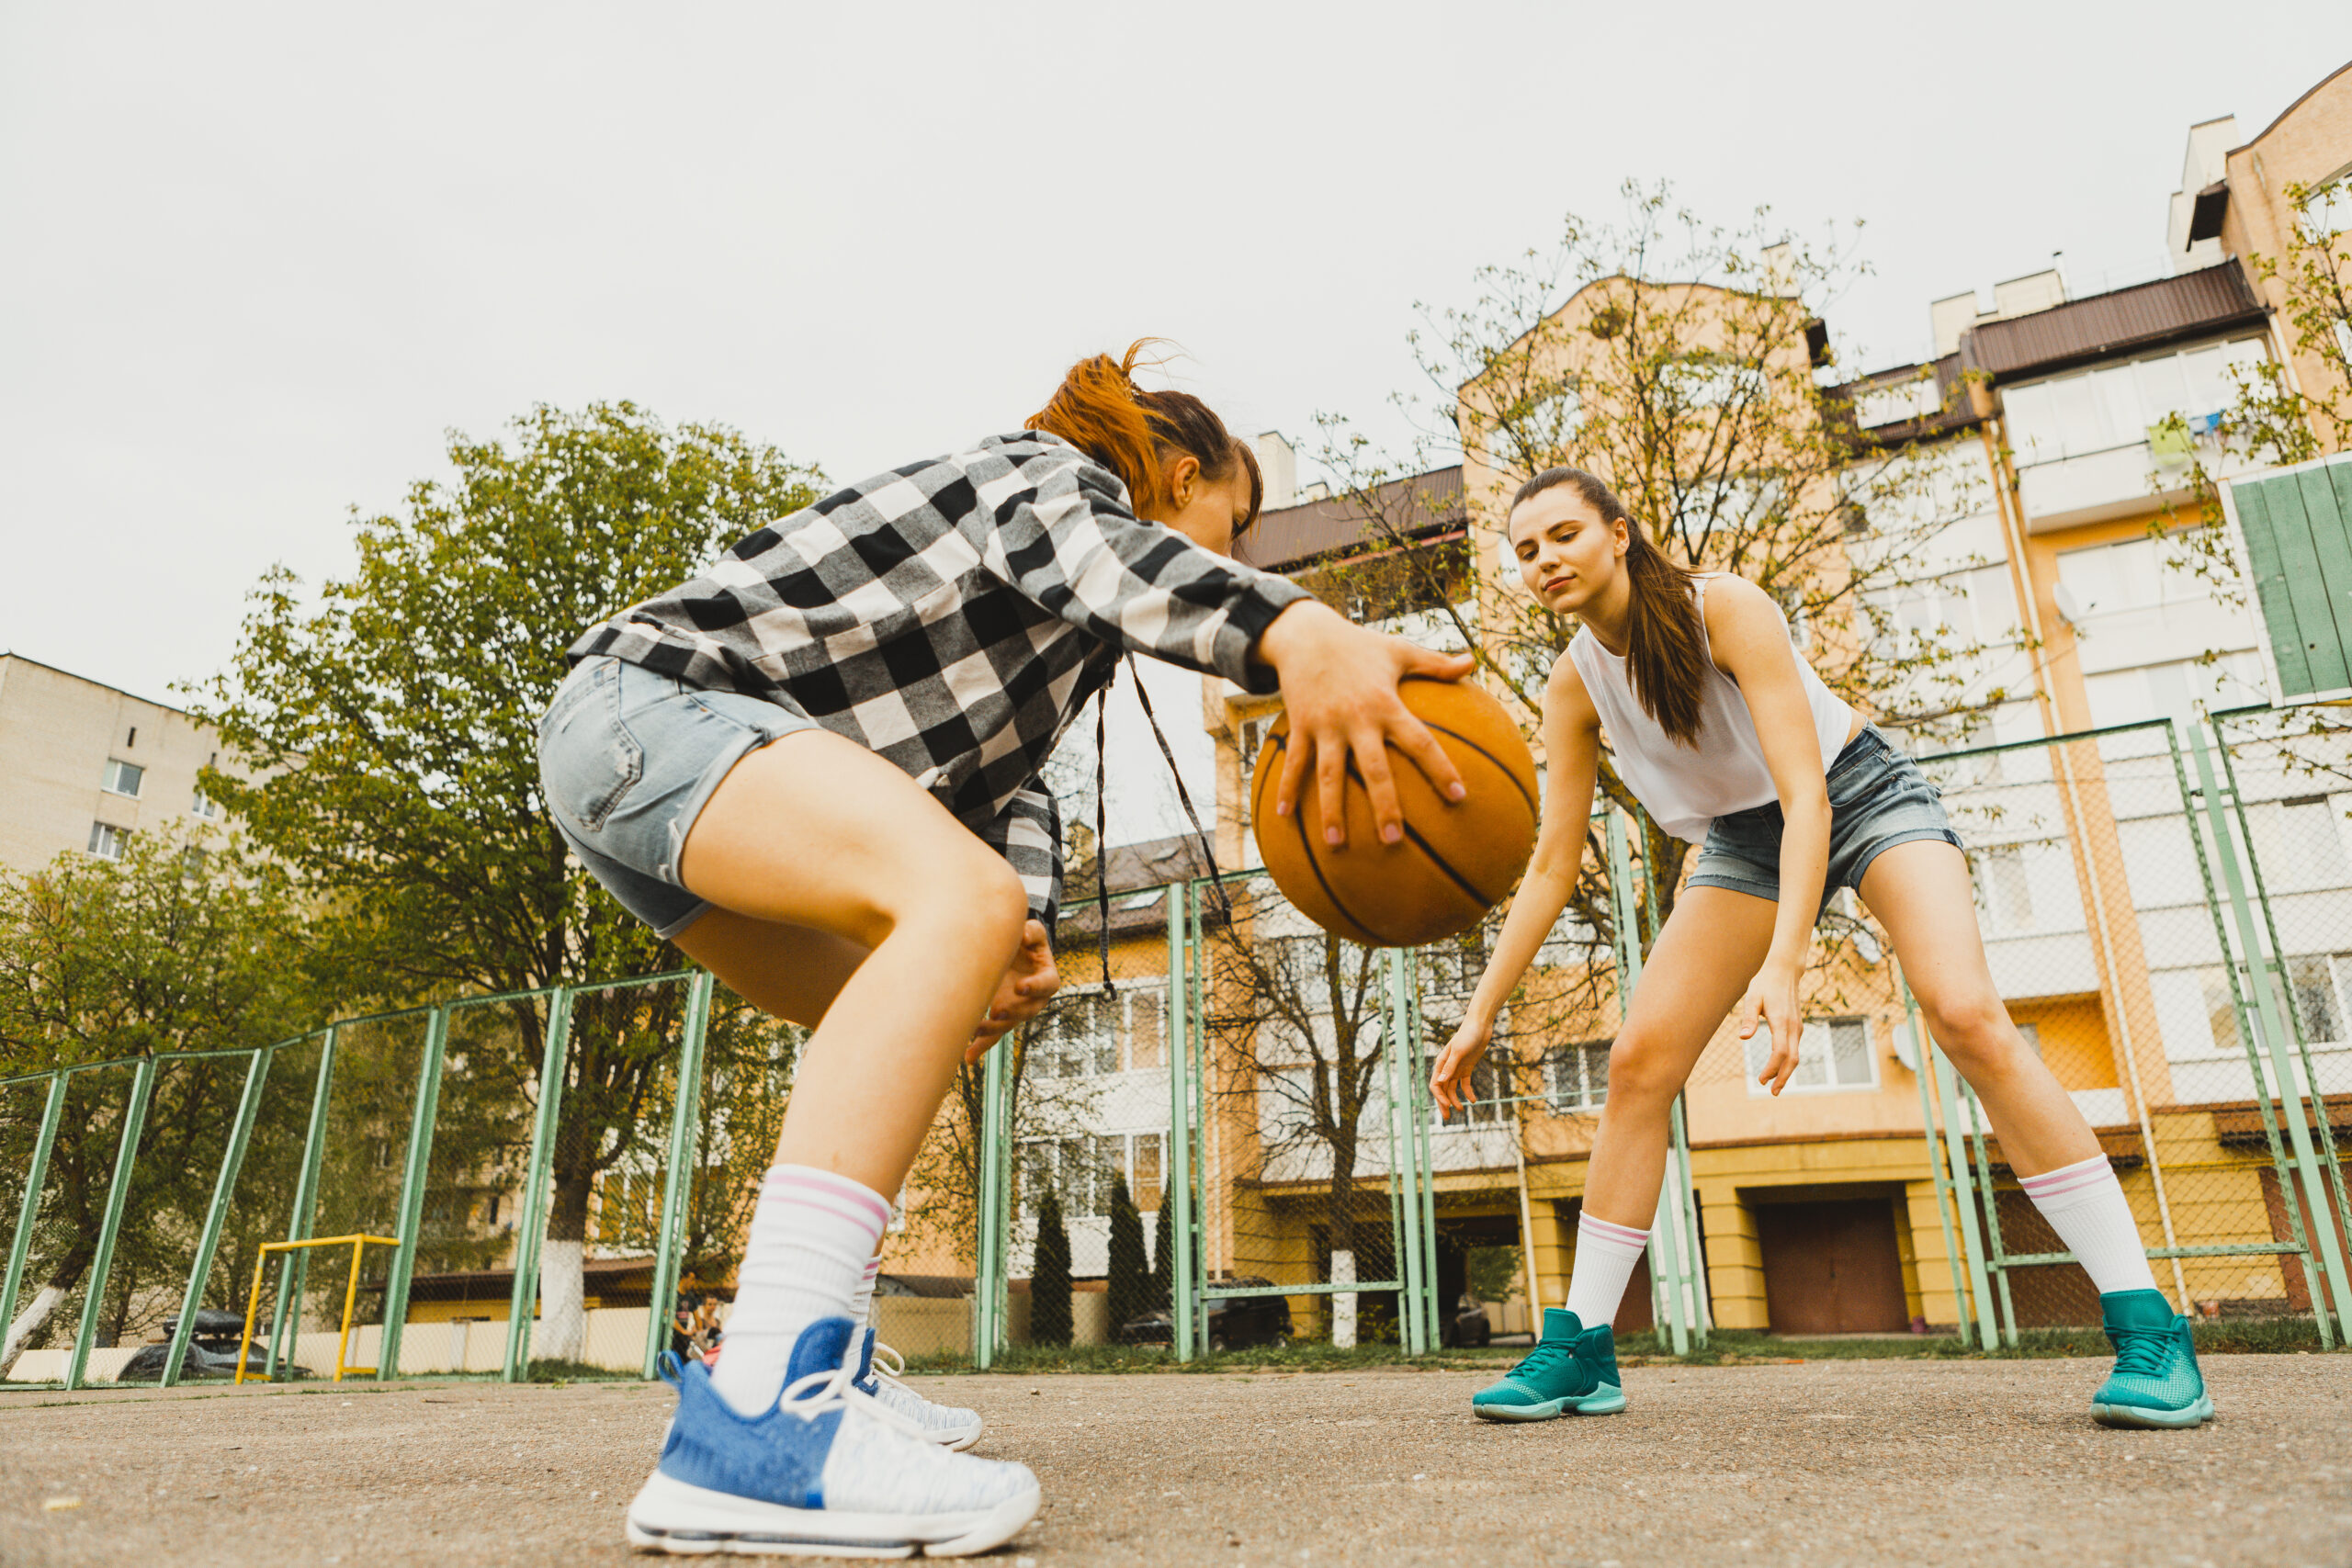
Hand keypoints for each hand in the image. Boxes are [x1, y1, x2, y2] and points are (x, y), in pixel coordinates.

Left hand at [966, 919, 1058, 1061]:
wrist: (1014, 955)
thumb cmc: (1025, 942)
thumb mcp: (1032, 933)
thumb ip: (1031, 932)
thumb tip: (1024, 934)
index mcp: (1046, 977)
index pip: (1047, 984)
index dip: (1035, 986)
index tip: (1020, 986)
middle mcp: (1033, 999)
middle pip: (1027, 1010)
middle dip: (1012, 1012)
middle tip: (997, 1011)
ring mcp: (1016, 1010)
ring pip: (1008, 1025)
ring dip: (993, 1031)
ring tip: (975, 1031)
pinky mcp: (1000, 1017)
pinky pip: (992, 1035)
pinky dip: (980, 1046)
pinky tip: (968, 1057)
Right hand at [1256, 602, 1473, 847]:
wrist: (1306, 633)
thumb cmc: (1359, 645)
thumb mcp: (1399, 651)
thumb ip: (1435, 664)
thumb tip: (1473, 662)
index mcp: (1386, 704)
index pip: (1421, 742)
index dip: (1440, 769)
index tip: (1459, 796)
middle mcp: (1357, 719)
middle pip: (1373, 769)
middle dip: (1384, 804)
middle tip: (1393, 839)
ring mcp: (1326, 725)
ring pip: (1329, 774)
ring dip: (1331, 810)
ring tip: (1335, 845)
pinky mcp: (1300, 726)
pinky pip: (1294, 762)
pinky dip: (1287, 788)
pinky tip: (1283, 817)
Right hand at [1429, 1014, 1494, 1117]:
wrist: (1480, 1026)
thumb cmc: (1468, 1035)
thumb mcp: (1459, 1051)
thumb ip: (1450, 1066)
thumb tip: (1441, 1082)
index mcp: (1441, 1063)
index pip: (1436, 1085)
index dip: (1440, 1097)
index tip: (1449, 1106)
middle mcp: (1446, 1067)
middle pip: (1442, 1089)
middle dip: (1444, 1103)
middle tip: (1448, 1118)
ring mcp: (1457, 1068)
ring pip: (1452, 1089)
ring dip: (1455, 1100)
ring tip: (1461, 1110)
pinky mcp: (1467, 1068)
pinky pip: (1465, 1084)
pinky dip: (1468, 1092)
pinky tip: (1473, 1100)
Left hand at [1737, 962, 1803, 1094]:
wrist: (1784, 971)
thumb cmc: (1764, 984)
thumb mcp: (1752, 998)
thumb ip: (1748, 1018)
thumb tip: (1743, 1038)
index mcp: (1781, 1022)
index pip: (1781, 1052)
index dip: (1772, 1069)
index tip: (1761, 1080)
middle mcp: (1793, 1027)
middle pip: (1792, 1059)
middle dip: (1783, 1078)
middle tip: (1772, 1092)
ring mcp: (1797, 1027)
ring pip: (1795, 1055)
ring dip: (1786, 1072)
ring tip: (1774, 1085)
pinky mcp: (1796, 1026)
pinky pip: (1794, 1049)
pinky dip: (1788, 1062)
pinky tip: (1779, 1068)